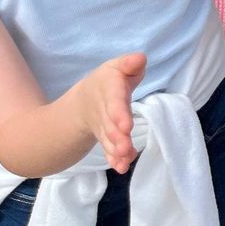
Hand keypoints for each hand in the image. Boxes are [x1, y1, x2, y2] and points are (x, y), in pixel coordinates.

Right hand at [76, 52, 146, 173]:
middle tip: (125, 147)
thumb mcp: (116, 67)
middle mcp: (105, 111)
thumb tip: (140, 59)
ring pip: (109, 140)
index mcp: (110, 90)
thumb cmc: (108, 82)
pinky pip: (108, 150)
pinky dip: (114, 159)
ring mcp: (104, 127)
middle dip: (117, 137)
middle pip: (110, 125)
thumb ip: (129, 64)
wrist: (84, 101)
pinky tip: (122, 167)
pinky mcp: (106, 139)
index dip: (119, 114)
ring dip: (116, 150)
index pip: (115, 101)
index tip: (126, 127)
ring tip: (125, 158)